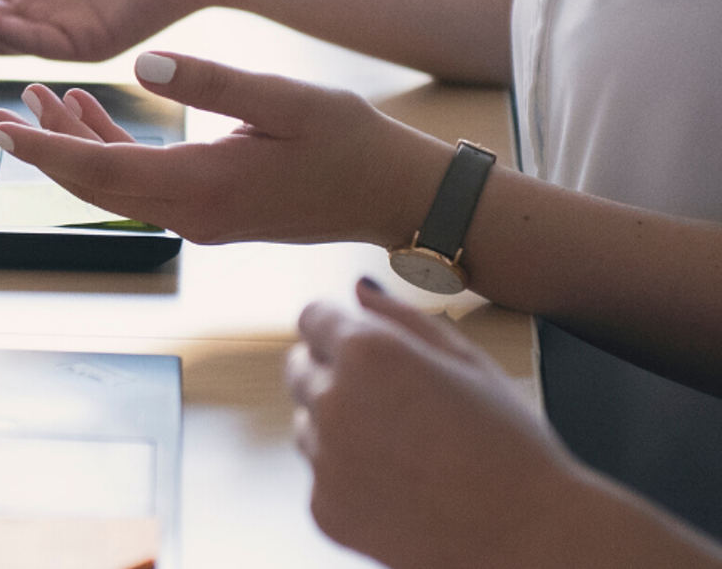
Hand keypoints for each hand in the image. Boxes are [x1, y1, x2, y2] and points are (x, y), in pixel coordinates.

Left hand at [0, 51, 448, 245]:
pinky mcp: (209, 210)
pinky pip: (142, 184)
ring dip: (75, 146)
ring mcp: (199, 218)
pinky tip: (92, 114)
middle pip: (94, 186)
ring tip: (37, 101)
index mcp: (204, 186)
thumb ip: (212, 81)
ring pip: (115, 186)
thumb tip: (145, 64)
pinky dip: (112, 151)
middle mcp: (192, 213)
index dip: (44, 150)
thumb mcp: (285, 98)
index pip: (100, 171)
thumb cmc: (353, 145)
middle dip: (43, 151)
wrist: (395, 195)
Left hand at [286, 280, 586, 568]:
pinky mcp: (324, 508)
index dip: (339, 328)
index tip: (364, 345)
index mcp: (366, 352)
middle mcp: (333, 400)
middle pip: (300, 368)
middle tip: (395, 401)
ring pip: (309, 423)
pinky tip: (406, 488)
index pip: (313, 317)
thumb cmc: (509, 445)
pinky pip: (322, 476)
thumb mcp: (468, 362)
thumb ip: (403, 318)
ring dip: (340, 426)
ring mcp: (323, 459)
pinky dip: (350, 478)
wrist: (528, 538)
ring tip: (410, 450)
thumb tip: (358, 288)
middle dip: (332, 372)